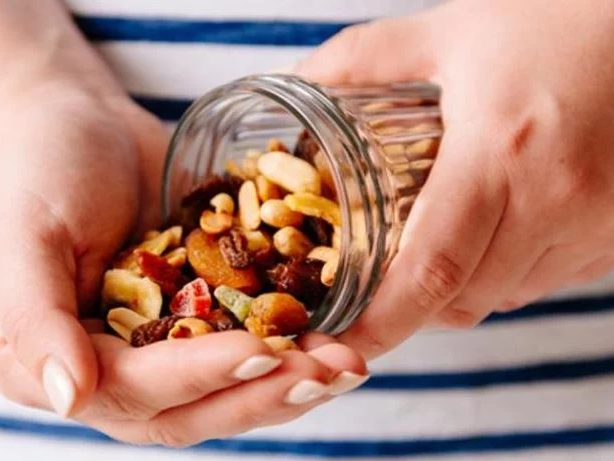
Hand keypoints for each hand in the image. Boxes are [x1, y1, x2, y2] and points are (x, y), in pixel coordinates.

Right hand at [0, 82, 368, 445]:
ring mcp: (152, 350)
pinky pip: (242, 342)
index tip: (260, 351)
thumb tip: (69, 399)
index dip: (198, 377)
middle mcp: (103, 373)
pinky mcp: (194, 319)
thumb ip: (33, 319)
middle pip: (187, 409)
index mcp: (48, 366)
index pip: (131, 391)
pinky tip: (335, 334)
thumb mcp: (19, 235)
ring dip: (286, 382)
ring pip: (223, 391)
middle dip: (258, 394)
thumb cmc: (36, 171)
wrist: (76, 124)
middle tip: (325, 372)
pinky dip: (289, 344)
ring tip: (346, 363)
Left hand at [295, 0, 613, 359]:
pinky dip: (510, 275)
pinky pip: (553, 281)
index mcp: (500, 153)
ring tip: (431, 253)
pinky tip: (494, 237)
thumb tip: (301, 78)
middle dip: (412, 308)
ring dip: (461, 291)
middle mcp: (554, 199)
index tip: (343, 341)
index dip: (382, 321)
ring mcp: (597, 222)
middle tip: (374, 291)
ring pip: (509, 295)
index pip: (432, 270)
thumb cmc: (558, 19)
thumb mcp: (452, 31)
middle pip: (465, 297)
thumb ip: (365, 57)